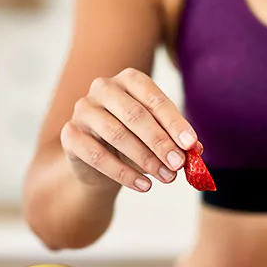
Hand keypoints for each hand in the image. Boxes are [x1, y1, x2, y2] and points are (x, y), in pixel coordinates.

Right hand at [60, 68, 199, 192]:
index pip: (154, 98)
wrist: (97, 163)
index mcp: (128, 80)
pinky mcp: (69, 134)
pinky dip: (123, 173)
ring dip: (145, 159)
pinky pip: (96, 155)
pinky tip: (143, 186)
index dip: (174, 122)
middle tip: (178, 164)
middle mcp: (103, 88)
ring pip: (116, 134)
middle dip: (160, 141)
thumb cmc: (133, 142)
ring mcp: (83, 110)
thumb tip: (196, 151)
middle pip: (135, 114)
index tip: (191, 145)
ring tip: (166, 178)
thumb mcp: (157, 138)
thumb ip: (176, 141)